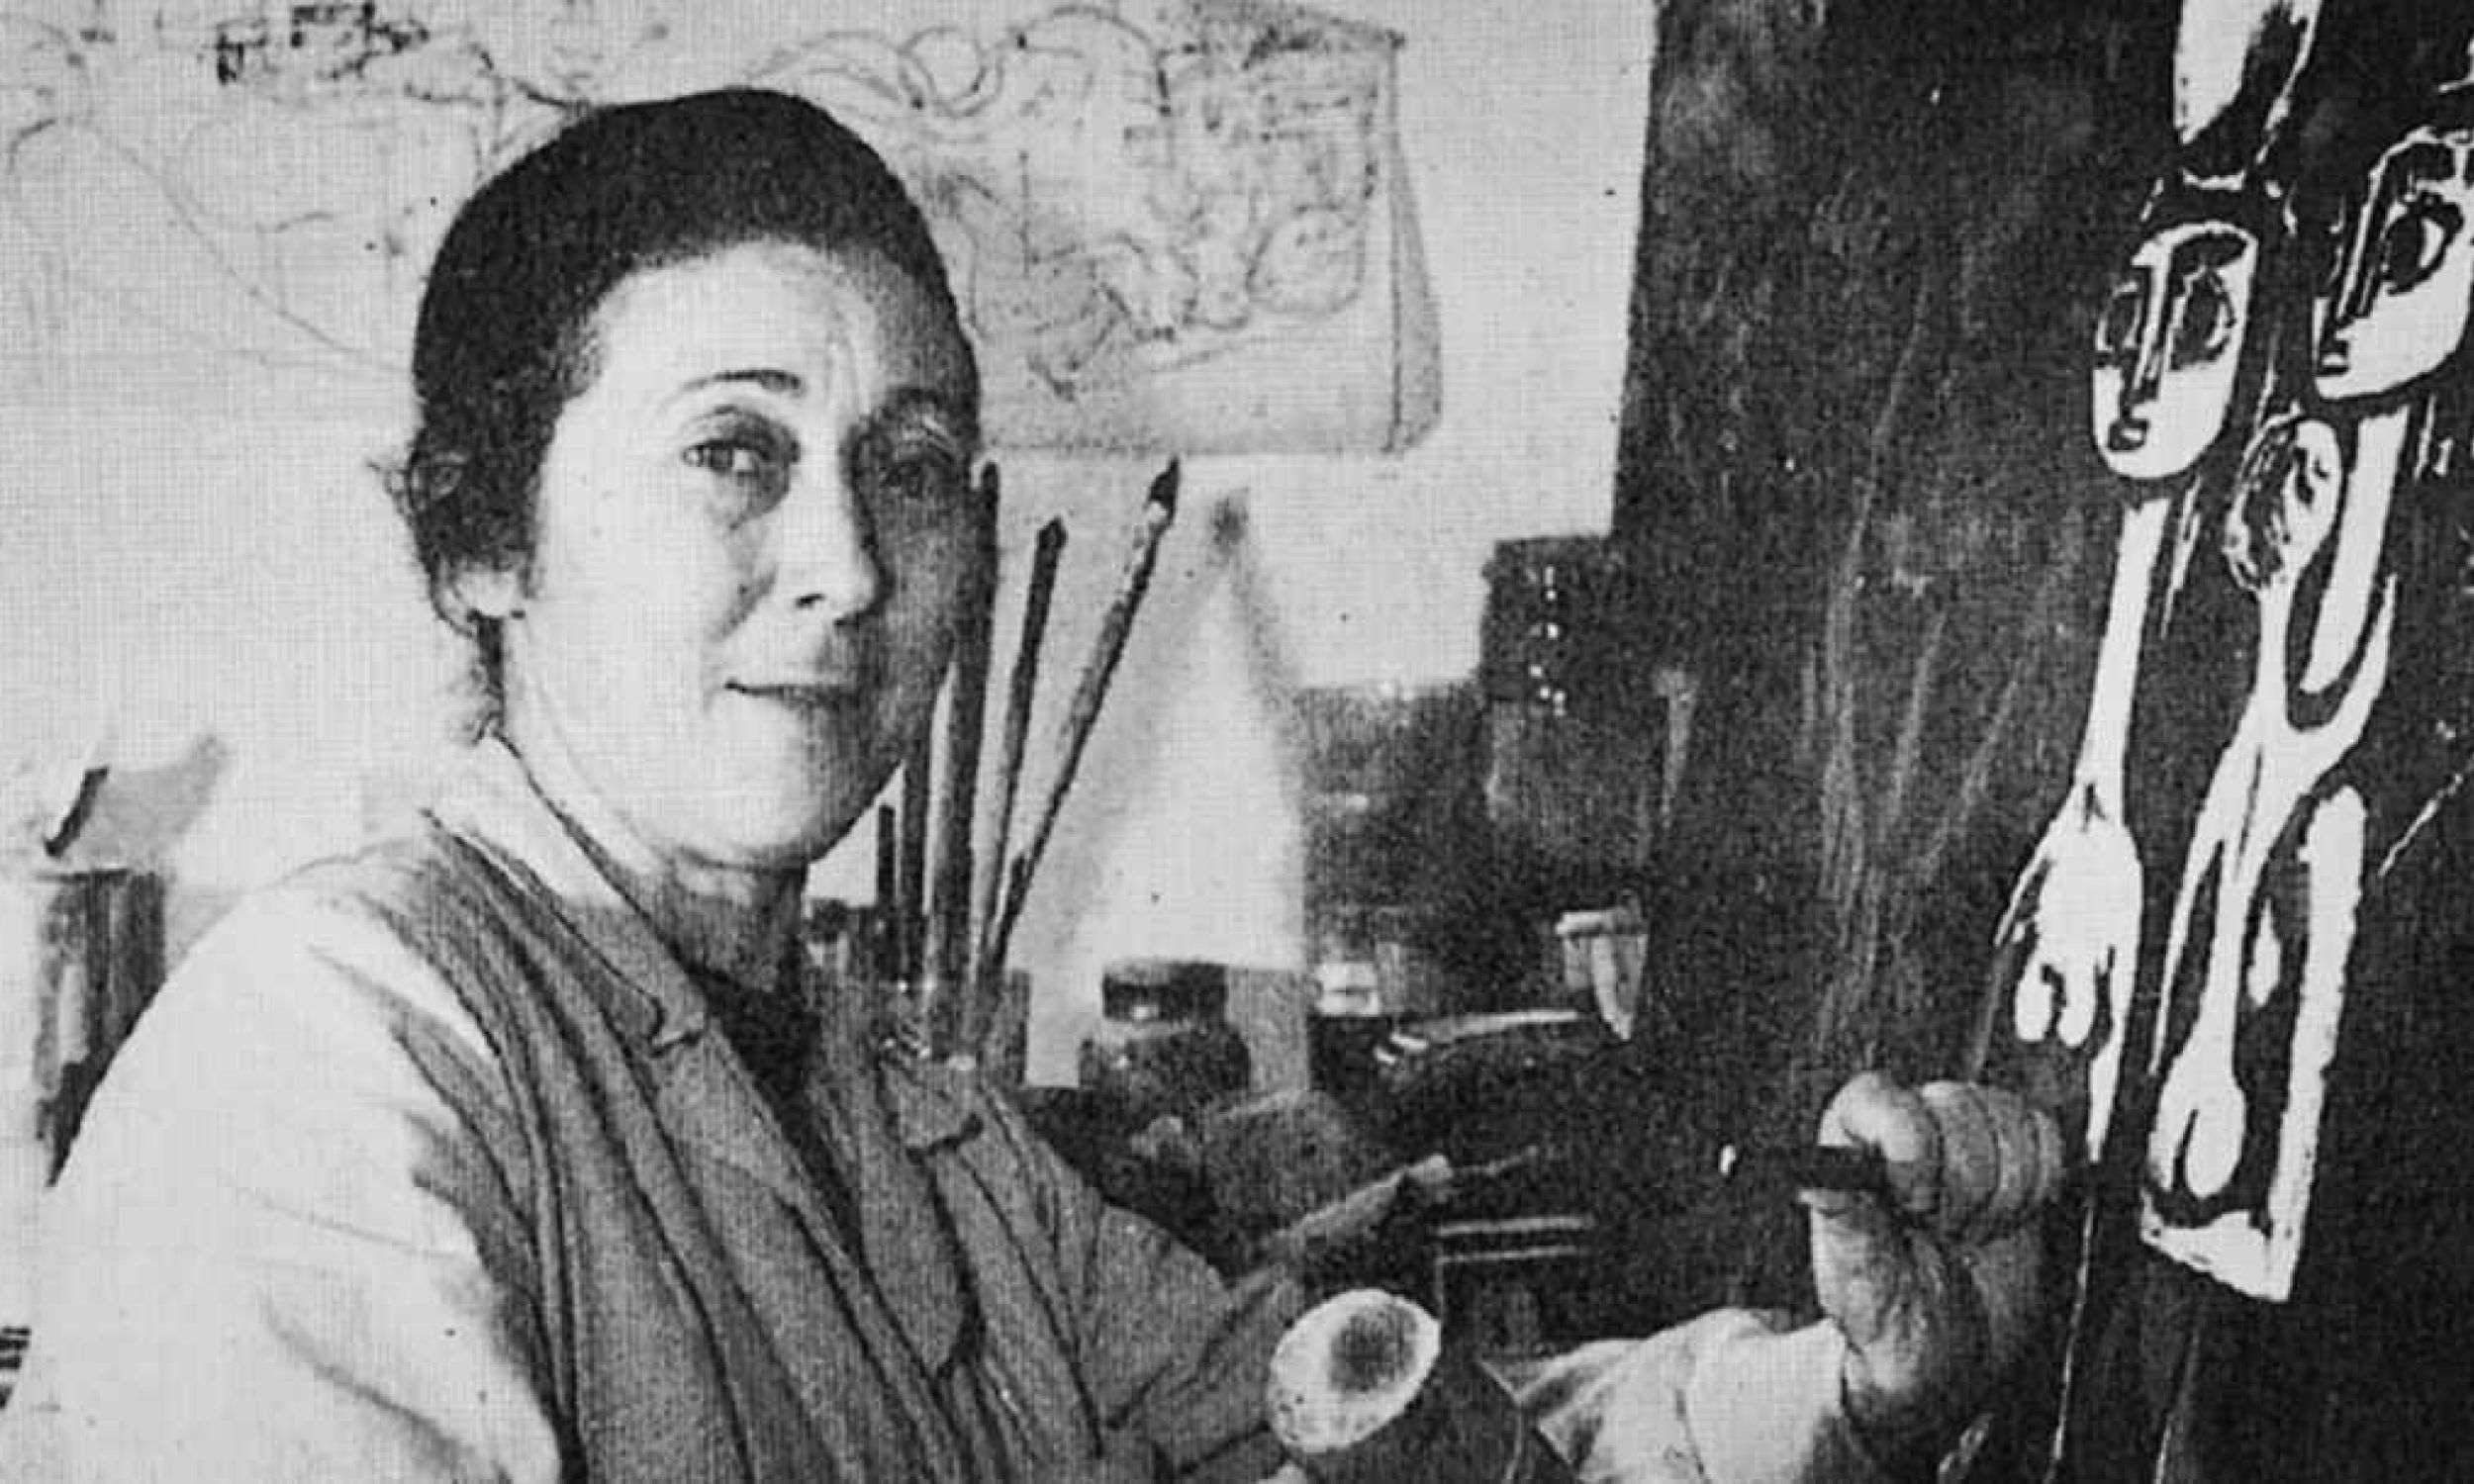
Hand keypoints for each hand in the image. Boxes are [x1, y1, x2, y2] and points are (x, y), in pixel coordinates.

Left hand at [1807, 1074, 2064, 1466]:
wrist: (1952, 1352)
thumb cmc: (1891, 1320)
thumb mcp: (1861, 1286)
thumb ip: (1847, 1226)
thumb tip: (1812, 1180)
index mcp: (1851, 1148)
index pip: (1878, 1099)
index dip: (1910, 1149)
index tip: (1918, 1207)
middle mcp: (1904, 1128)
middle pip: (1954, 1104)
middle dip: (1964, 1185)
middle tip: (1949, 1235)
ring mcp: (1962, 1133)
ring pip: (2005, 1118)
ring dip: (2002, 1193)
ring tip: (1974, 1234)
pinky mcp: (2015, 1147)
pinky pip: (2045, 1137)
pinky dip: (2039, 1187)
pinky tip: (2009, 1221)